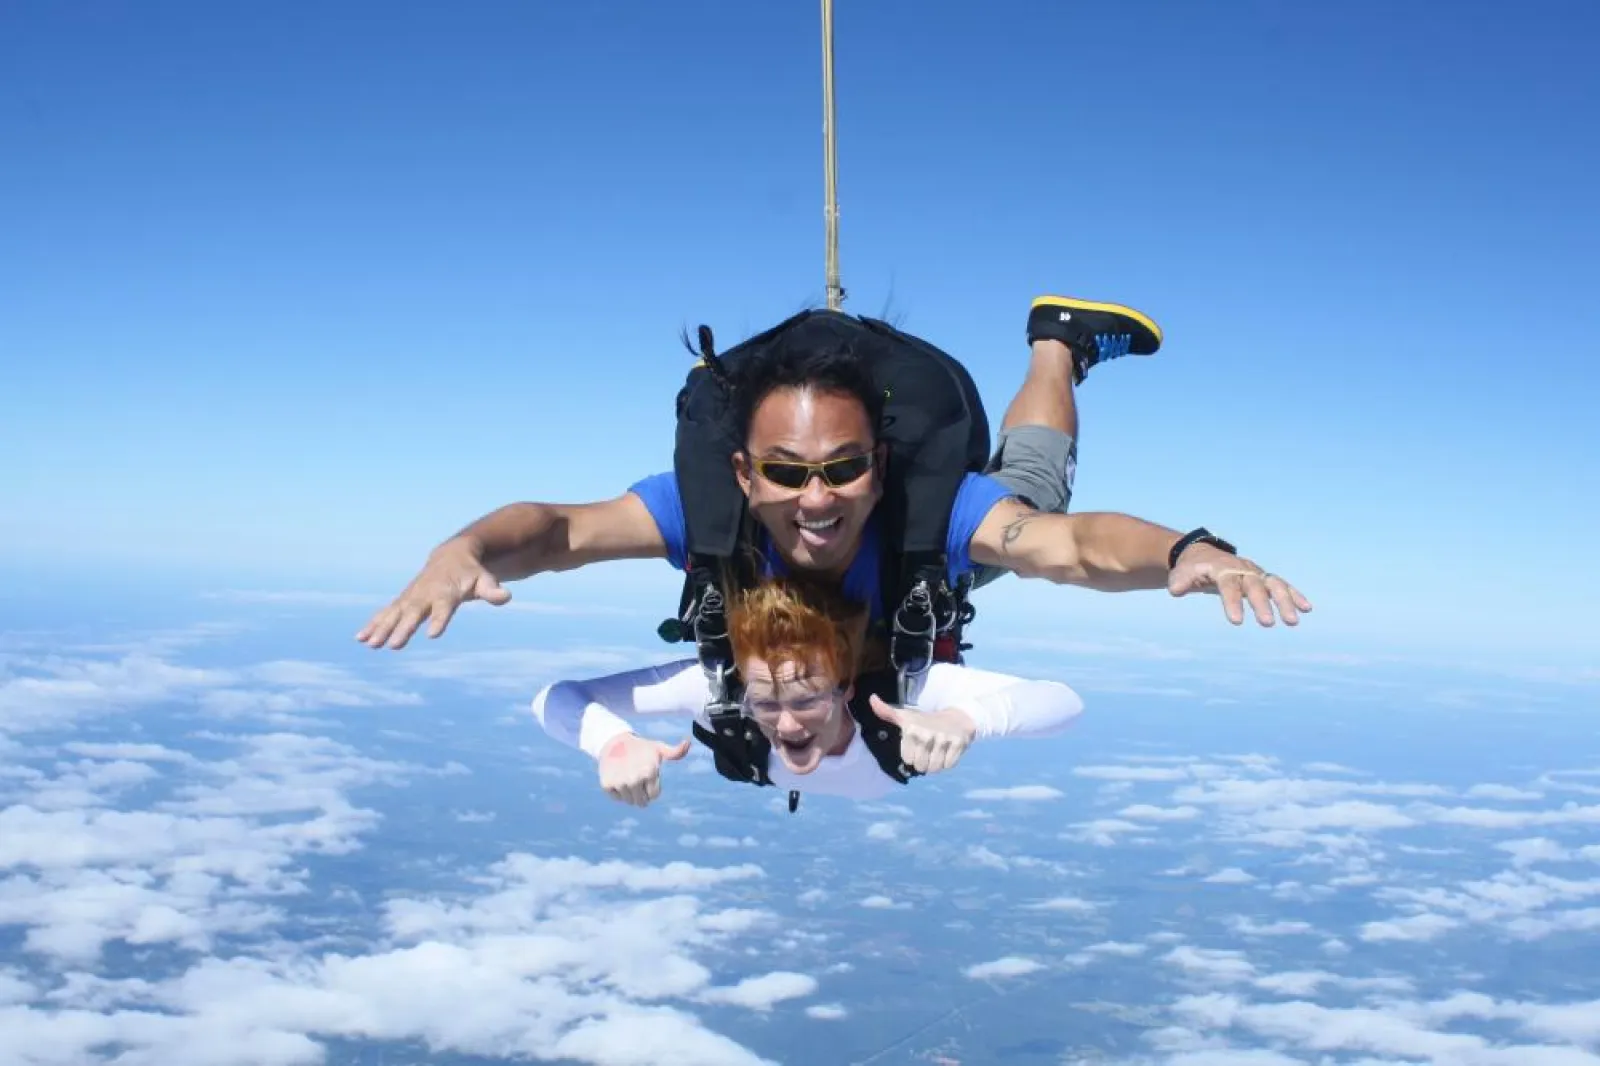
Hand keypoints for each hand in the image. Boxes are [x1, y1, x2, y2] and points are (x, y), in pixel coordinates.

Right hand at [355, 537, 511, 648]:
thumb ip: (492, 590)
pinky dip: (374, 624)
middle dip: (404, 629)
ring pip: (395, 614)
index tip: (433, 634)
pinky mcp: (404, 600)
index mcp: (446, 592)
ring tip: (370, 644)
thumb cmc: (471, 573)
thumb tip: (506, 596)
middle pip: (414, 613)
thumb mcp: (484, 580)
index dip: (439, 620)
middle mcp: (426, 594)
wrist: (452, 555)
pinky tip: (362, 638)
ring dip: (382, 629)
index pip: (443, 607)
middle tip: (394, 646)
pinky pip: (386, 613)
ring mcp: (412, 596)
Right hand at [598, 734, 691, 807]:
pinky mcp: (607, 785)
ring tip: (627, 776)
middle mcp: (634, 779)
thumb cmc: (641, 748)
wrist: (614, 741)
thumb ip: (676, 752)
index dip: (651, 786)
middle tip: (637, 776)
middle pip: (642, 802)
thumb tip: (688, 741)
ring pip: (630, 801)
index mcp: (649, 771)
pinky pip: (617, 798)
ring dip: (630, 792)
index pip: (653, 795)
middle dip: (642, 792)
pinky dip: (618, 791)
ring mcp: (620, 782)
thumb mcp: (659, 749)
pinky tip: (618, 777)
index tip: (647, 774)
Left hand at [868, 694, 976, 774]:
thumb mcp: (906, 716)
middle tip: (927, 750)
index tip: (916, 746)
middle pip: (921, 766)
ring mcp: (944, 739)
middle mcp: (927, 735)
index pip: (908, 759)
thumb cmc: (926, 720)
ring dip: (935, 764)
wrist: (957, 716)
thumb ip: (886, 712)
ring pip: (935, 768)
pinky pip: (948, 765)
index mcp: (912, 729)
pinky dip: (947, 762)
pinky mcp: (959, 744)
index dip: (912, 755)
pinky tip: (946, 751)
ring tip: (936, 752)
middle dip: (923, 762)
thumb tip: (872, 698)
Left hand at [1167, 543, 1312, 626]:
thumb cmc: (1192, 568)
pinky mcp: (1263, 578)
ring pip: (1274, 585)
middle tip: (1268, 624)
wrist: (1204, 555)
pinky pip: (1282, 586)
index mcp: (1222, 568)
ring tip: (1293, 622)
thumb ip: (1180, 581)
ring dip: (1285, 601)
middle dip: (1262, 604)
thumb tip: (1175, 590)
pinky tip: (1307, 609)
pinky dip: (1294, 595)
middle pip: (1254, 585)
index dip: (1232, 602)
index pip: (1228, 586)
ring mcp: (1255, 573)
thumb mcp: (1182, 573)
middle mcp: (1242, 569)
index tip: (1236, 622)